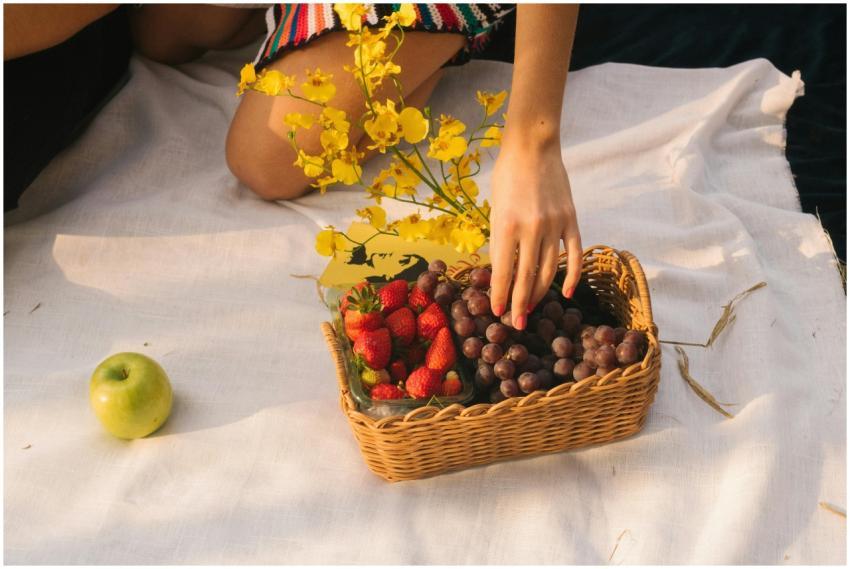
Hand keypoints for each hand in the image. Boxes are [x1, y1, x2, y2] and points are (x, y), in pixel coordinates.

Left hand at [488, 136, 581, 329]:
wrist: (533, 147)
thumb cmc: (506, 177)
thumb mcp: (495, 209)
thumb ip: (500, 241)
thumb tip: (502, 272)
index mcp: (506, 225)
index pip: (503, 271)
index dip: (501, 294)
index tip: (498, 312)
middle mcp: (531, 228)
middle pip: (527, 277)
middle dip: (520, 303)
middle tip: (517, 322)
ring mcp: (554, 224)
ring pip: (549, 270)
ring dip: (540, 293)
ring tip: (533, 308)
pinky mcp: (571, 219)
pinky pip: (574, 254)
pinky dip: (571, 276)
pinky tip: (565, 293)